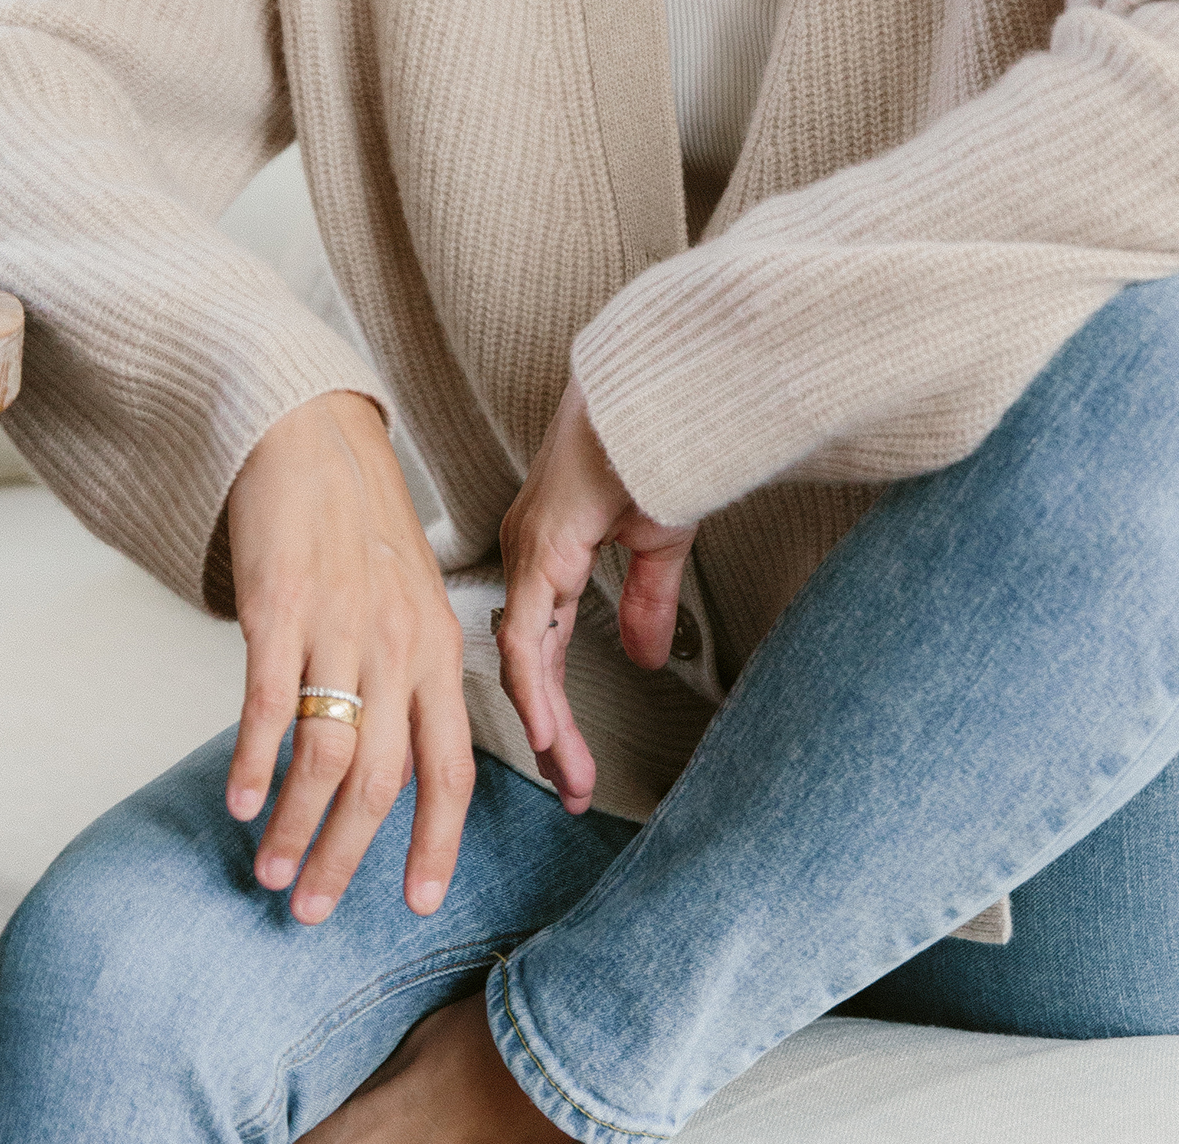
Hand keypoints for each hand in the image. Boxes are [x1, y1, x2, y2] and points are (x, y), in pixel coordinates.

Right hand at [224, 391, 474, 923]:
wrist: (313, 437)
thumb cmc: (362, 527)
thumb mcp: (412, 602)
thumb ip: (410, 682)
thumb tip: (392, 773)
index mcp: (440, 649)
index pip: (450, 767)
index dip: (435, 842)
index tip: (417, 903)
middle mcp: (399, 645)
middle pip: (383, 781)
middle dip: (347, 858)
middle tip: (310, 911)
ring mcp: (340, 627)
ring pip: (325, 758)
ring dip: (293, 827)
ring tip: (268, 870)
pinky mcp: (280, 608)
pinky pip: (268, 706)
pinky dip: (251, 763)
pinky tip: (236, 801)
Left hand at [494, 376, 696, 814]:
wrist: (654, 393)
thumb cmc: (653, 445)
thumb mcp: (655, 540)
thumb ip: (645, 599)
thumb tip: (646, 657)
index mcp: (547, 551)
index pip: (545, 645)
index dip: (559, 704)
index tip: (575, 758)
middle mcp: (527, 555)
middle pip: (527, 662)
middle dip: (551, 731)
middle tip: (572, 786)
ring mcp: (528, 552)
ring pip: (523, 658)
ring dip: (546, 723)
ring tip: (570, 778)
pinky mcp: (541, 549)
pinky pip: (530, 634)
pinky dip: (538, 687)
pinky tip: (550, 730)